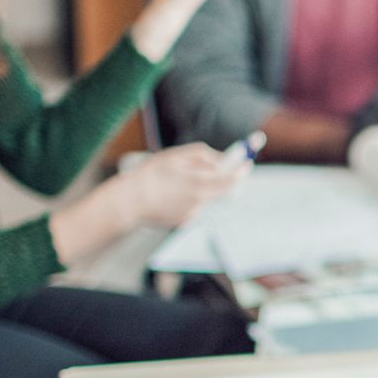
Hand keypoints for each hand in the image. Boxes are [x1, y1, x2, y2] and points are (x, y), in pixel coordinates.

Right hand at [116, 143, 246, 228]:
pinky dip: (189, 199)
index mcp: (201, 183)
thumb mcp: (176, 156)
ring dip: (202, 189)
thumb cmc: (151, 174)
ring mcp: (194, 213)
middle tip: (219, 170)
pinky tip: (171, 196)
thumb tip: (220, 160)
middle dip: (225, 180)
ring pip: (207, 197)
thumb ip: (203, 156)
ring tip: (177, 183)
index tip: (248, 163)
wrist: (130, 201)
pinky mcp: (185, 222)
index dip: (242, 169)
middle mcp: (202, 201)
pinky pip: (194, 207)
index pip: (232, 178)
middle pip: (225, 191)